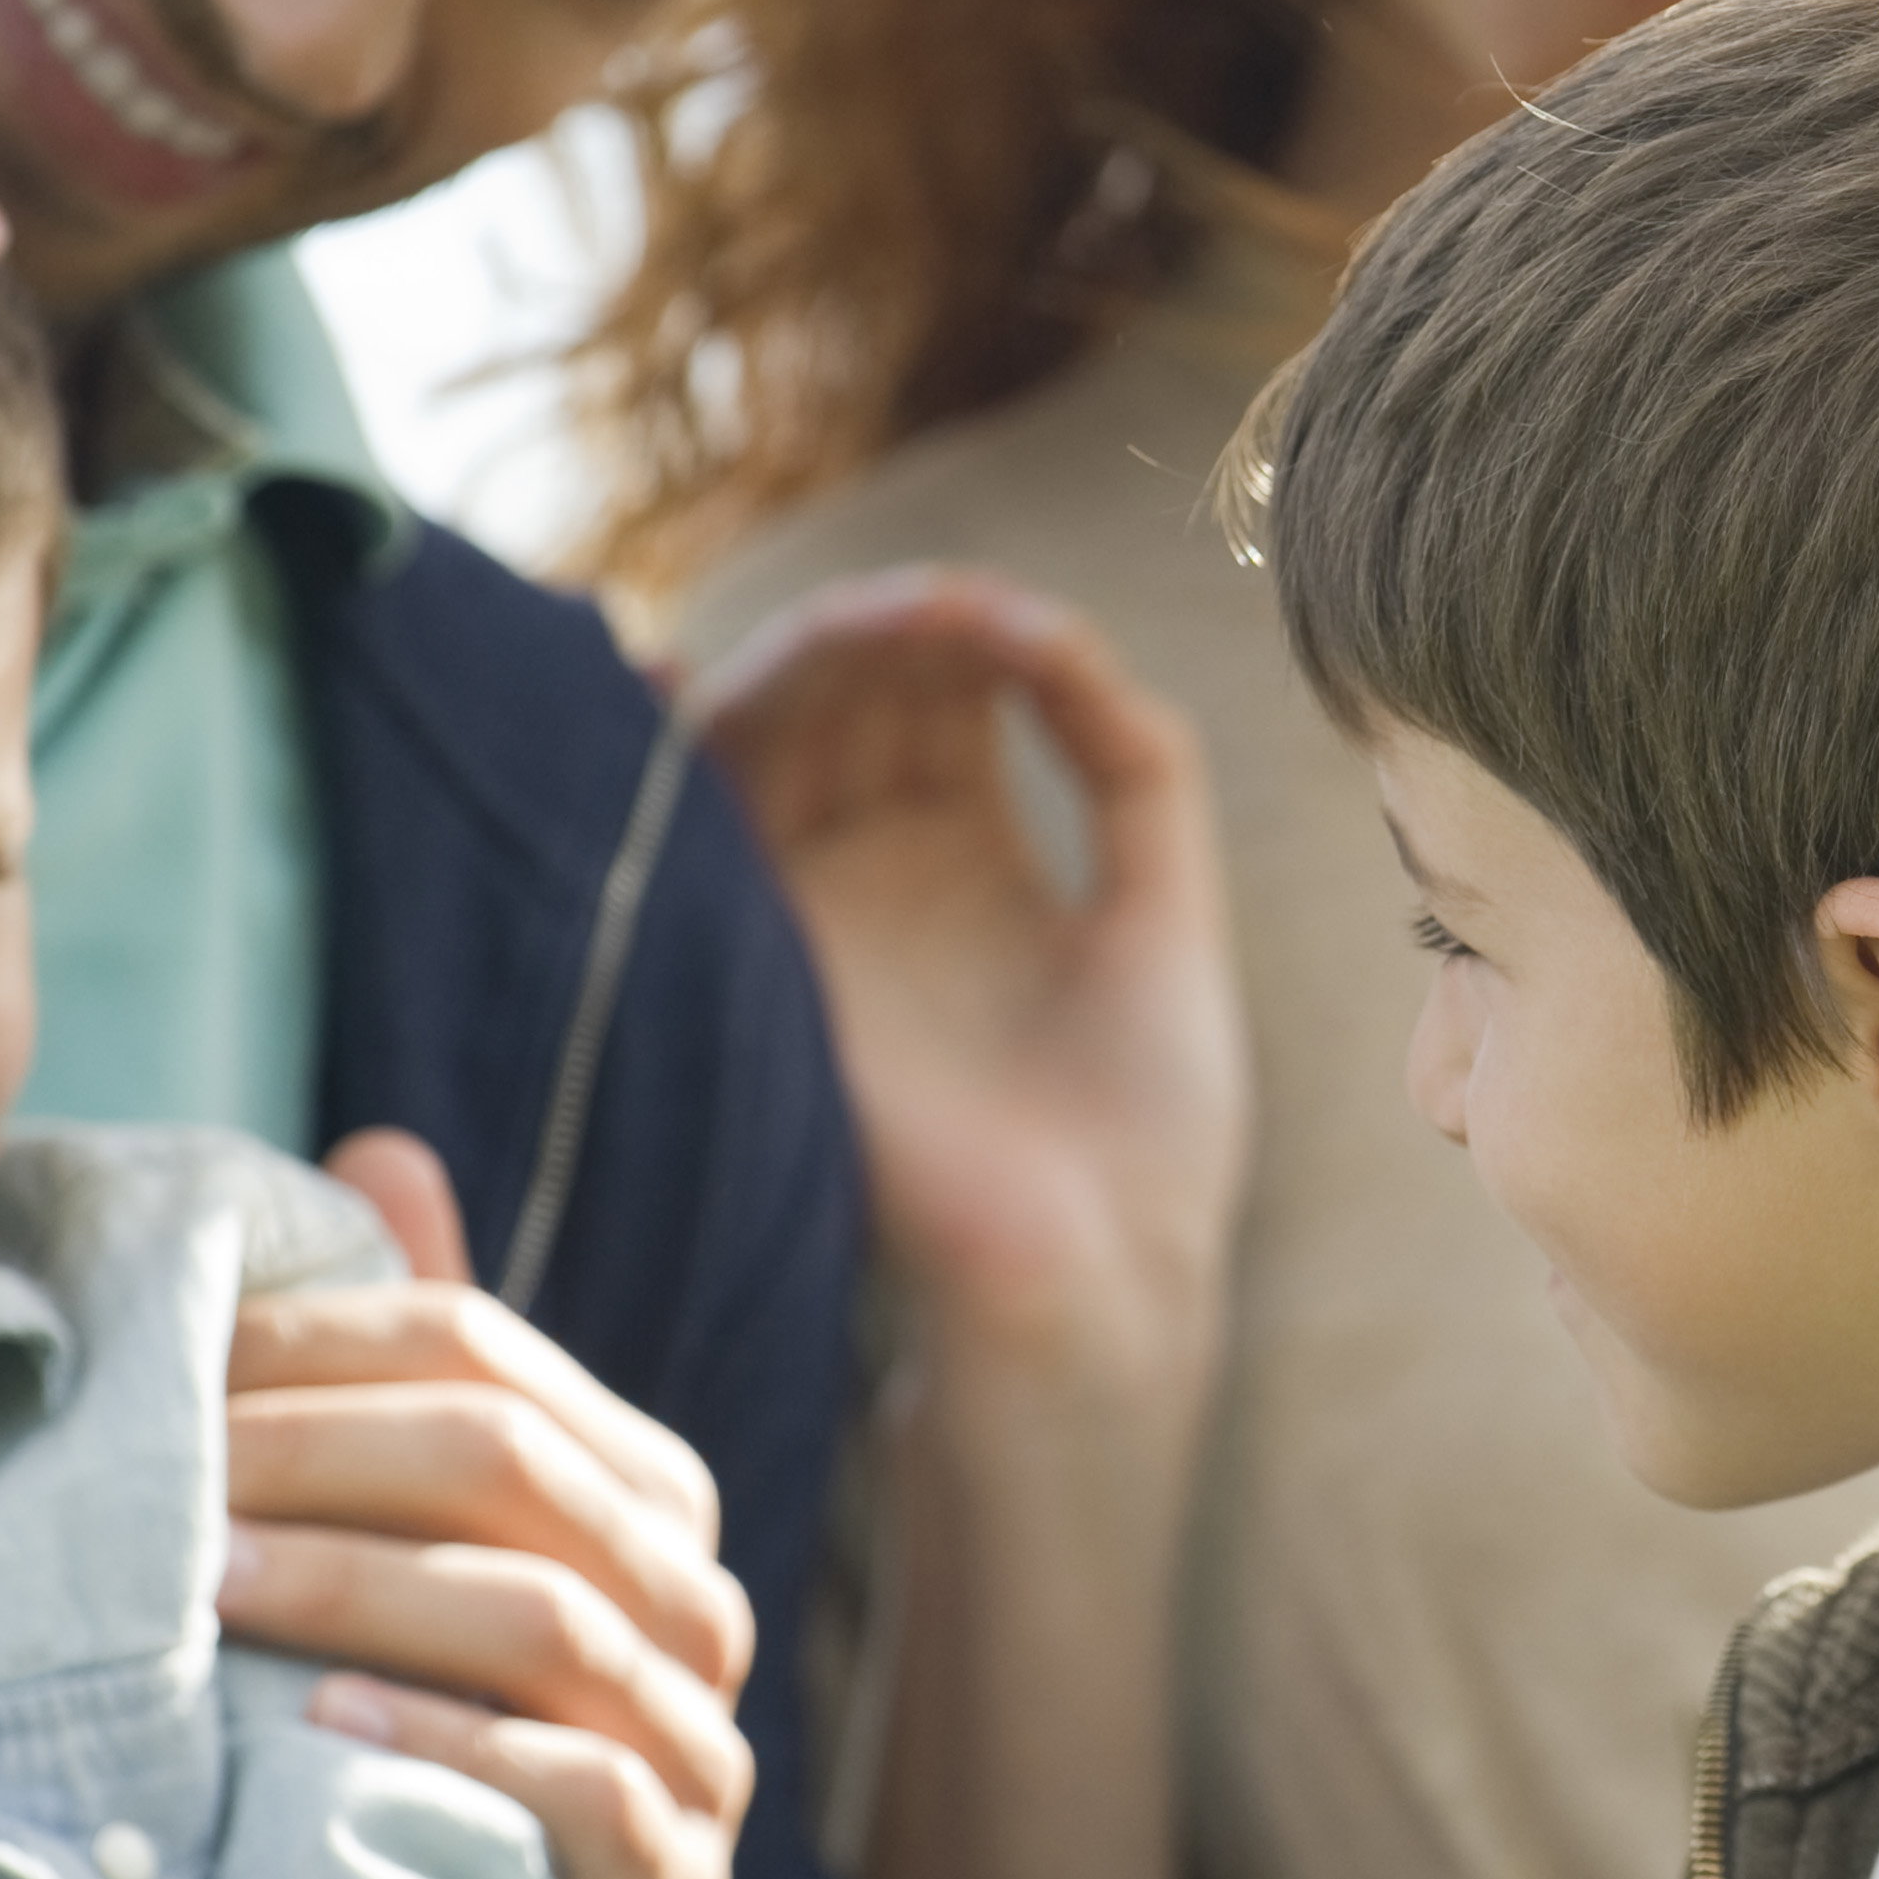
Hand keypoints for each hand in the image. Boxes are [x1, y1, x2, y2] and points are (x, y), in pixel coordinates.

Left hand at [227, 1129, 752, 1878]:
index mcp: (648, 1497)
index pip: (494, 1360)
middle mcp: (696, 1609)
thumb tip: (380, 1145)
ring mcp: (701, 1753)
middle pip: (515, 1472)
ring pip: (541, 1618)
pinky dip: (446, 1748)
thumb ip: (415, 1364)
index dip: (326, 1347)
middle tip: (160, 1470)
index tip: (173, 1362)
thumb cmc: (425, 1736)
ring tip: (205, 1588)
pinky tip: (319, 1731)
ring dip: (357, 1589)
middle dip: (323, 1455)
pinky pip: (580, 1788)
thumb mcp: (411, 1543)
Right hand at [687, 569, 1247, 1425]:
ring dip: (828, 648)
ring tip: (902, 617)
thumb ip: (1129, 754)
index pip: (936, 692)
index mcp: (973, 857)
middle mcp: (880, 871)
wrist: (1099, 1270)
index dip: (970, 628)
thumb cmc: (1145, 1124)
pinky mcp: (771, 954)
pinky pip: (711, 805)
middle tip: (949, 608)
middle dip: (896, 624)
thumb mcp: (1167, 905)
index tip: (1016, 617)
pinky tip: (816, 658)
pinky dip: (741, 711)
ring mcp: (818, 910)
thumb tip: (1054, 627)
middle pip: (852, 688)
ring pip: (777, 726)